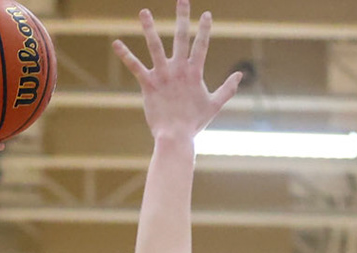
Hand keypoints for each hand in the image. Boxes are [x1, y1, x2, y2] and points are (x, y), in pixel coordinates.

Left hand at [112, 1, 241, 141]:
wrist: (175, 136)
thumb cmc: (194, 123)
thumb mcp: (214, 104)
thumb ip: (228, 88)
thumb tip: (240, 75)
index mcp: (195, 72)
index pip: (202, 45)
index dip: (204, 28)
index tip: (206, 13)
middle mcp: (179, 69)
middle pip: (182, 37)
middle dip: (182, 16)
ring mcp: (163, 75)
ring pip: (155, 46)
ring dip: (149, 28)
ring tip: (143, 11)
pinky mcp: (148, 84)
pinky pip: (135, 66)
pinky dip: (125, 54)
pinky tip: (116, 43)